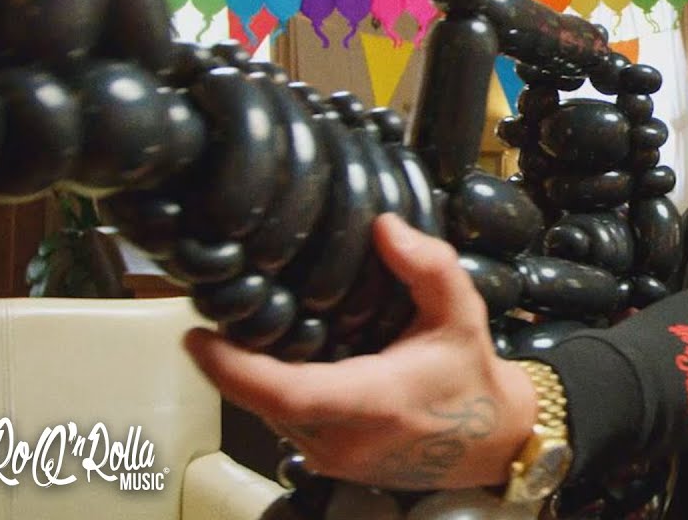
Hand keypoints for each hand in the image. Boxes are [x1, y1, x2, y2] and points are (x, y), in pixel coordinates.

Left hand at [184, 213, 537, 489]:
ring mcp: (334, 456)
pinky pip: (283, 421)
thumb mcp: (462, 311)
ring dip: (249, 373)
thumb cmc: (471, 374)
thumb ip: (429, 265)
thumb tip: (383, 226)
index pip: (288, 393)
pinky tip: (273, 353)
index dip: (233, 368)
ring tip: (237, 323)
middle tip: (213, 306)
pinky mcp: (329, 461)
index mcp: (376, 401)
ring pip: (268, 413)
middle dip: (231, 358)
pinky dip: (270, 388)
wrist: (491, 439)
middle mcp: (346, 438)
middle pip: (264, 400)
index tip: (196, 336)